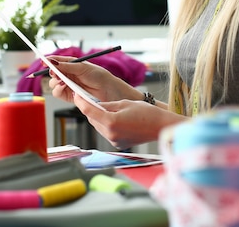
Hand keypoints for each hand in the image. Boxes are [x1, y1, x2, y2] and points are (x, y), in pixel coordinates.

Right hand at [46, 56, 140, 102]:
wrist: (108, 91)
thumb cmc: (99, 76)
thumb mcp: (82, 68)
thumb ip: (67, 66)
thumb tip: (53, 62)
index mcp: (72, 64)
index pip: (56, 61)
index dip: (49, 61)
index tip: (43, 61)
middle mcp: (68, 74)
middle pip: (52, 73)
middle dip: (52, 73)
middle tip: (56, 74)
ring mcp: (68, 85)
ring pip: (53, 83)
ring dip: (55, 82)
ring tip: (63, 82)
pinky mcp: (69, 96)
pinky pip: (57, 93)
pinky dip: (58, 90)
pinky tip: (64, 88)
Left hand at [73, 95, 187, 149]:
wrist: (161, 127)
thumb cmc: (147, 113)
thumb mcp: (124, 103)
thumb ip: (107, 105)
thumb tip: (95, 105)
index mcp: (111, 122)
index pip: (89, 111)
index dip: (81, 102)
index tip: (77, 95)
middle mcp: (110, 134)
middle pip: (92, 119)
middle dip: (90, 109)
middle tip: (89, 99)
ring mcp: (114, 141)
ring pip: (98, 126)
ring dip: (98, 117)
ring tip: (105, 108)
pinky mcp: (118, 144)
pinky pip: (106, 132)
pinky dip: (106, 124)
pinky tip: (114, 118)